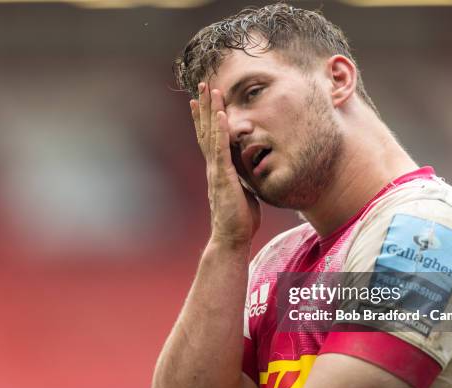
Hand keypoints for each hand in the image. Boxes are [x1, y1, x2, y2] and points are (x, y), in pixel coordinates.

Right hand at [190, 83, 260, 247]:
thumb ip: (242, 178)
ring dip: (209, 110)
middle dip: (204, 107)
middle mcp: (213, 166)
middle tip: (201, 85)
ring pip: (210, 134)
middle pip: (206, 130)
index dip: (206, 119)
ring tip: (208, 90)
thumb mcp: (243, 192)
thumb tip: (249, 170)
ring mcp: (216, 170)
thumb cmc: (239, 219)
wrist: (232, 238)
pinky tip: (220, 114)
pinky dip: (220, 130)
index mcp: (218, 170)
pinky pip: (220, 149)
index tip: (202, 102)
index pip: (210, 139)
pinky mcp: (223, 176)